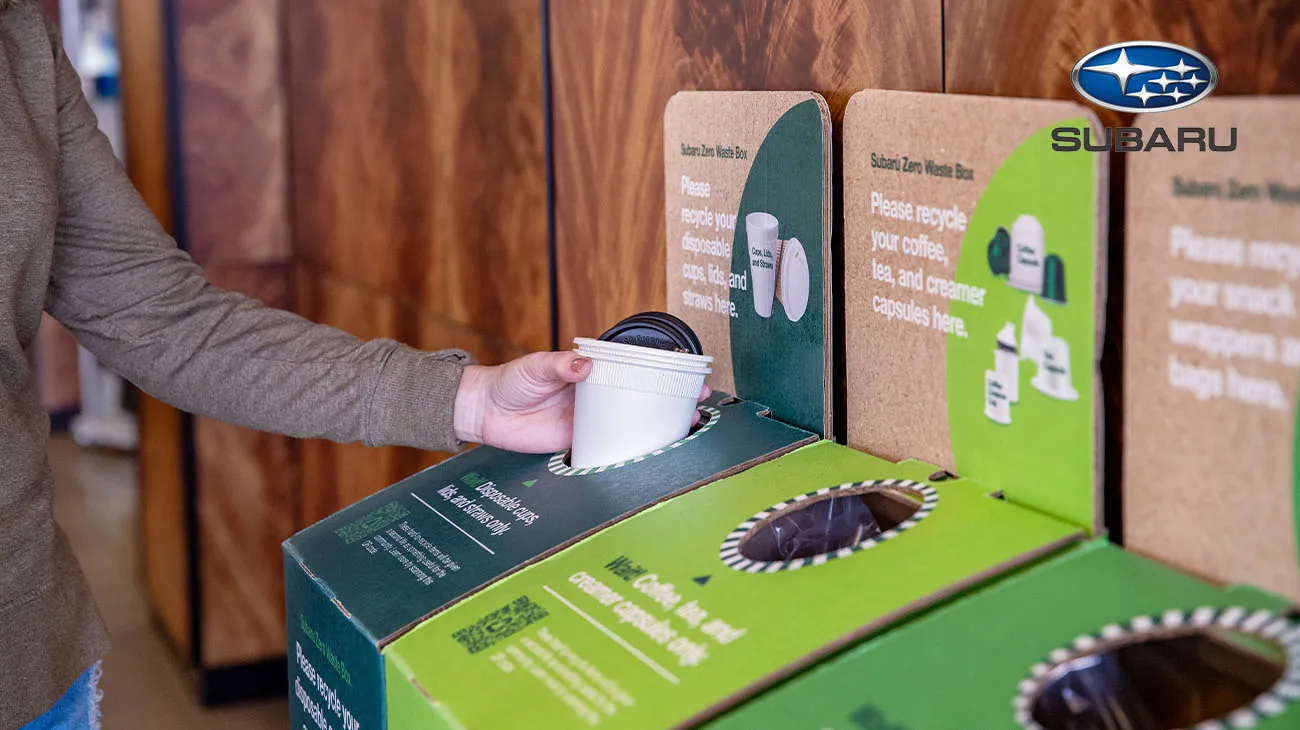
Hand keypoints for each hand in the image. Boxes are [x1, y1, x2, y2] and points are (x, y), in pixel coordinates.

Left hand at [453, 351, 709, 452]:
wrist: (486, 412)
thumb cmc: (512, 381)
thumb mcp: (537, 367)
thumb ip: (560, 365)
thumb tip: (584, 365)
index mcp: (593, 372)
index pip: (635, 368)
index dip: (664, 370)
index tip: (689, 373)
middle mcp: (598, 397)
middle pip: (642, 398)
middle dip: (672, 402)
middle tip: (697, 406)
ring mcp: (591, 421)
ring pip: (631, 424)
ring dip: (657, 429)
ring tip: (685, 431)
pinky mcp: (580, 443)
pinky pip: (610, 448)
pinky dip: (628, 452)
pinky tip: (649, 456)